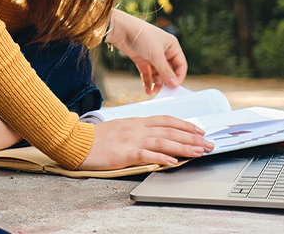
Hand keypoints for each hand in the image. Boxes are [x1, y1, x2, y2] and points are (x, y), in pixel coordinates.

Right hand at [78, 115, 212, 169]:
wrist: (75, 140)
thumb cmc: (95, 138)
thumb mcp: (119, 128)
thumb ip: (137, 131)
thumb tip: (154, 137)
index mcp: (136, 122)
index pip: (166, 120)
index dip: (185, 125)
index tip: (199, 130)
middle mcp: (136, 128)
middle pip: (170, 131)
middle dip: (192, 137)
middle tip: (208, 143)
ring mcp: (130, 140)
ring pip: (163, 142)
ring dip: (183, 147)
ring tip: (198, 152)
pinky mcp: (123, 153)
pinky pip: (146, 155)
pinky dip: (161, 158)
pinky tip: (173, 162)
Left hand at [105, 9, 186, 96]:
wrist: (121, 30)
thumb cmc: (142, 37)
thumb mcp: (156, 55)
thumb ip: (165, 71)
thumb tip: (175, 85)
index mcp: (172, 46)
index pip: (181, 65)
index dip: (179, 76)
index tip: (175, 87)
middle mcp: (164, 51)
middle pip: (169, 71)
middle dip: (167, 81)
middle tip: (165, 93)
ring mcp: (152, 56)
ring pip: (158, 74)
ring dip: (157, 83)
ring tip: (153, 92)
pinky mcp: (142, 60)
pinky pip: (148, 73)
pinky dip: (148, 82)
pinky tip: (147, 90)